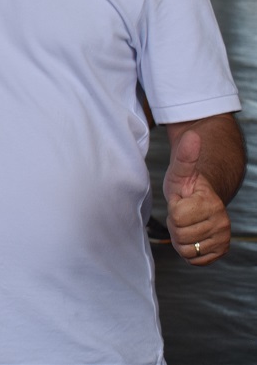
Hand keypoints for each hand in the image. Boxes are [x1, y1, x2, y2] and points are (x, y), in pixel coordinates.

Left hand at [164, 129, 230, 264]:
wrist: (201, 199)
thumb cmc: (187, 185)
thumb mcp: (180, 171)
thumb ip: (185, 156)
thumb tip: (193, 134)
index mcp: (211, 204)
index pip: (177, 217)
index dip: (173, 209)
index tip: (180, 201)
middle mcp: (222, 224)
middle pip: (181, 235)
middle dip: (176, 225)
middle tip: (183, 213)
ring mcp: (222, 239)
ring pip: (187, 250)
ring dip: (181, 238)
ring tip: (187, 223)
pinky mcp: (220, 251)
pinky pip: (195, 260)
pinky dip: (189, 251)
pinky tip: (192, 235)